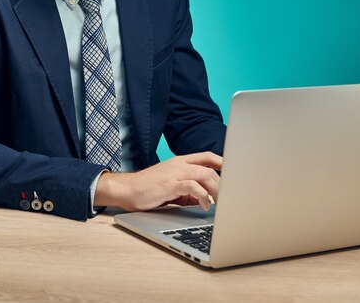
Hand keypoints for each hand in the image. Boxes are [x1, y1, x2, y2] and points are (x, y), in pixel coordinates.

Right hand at [94, 152, 221, 211]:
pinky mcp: (170, 184)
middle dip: (223, 182)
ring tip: (220, 202)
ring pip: (205, 175)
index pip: (206, 156)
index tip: (233, 172)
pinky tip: (205, 205)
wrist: (126, 190)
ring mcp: (175, 172)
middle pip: (210, 167)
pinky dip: (204, 196)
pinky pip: (194, 187)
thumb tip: (203, 199)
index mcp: (179, 162)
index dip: (222, 162)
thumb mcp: (170, 187)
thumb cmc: (146, 190)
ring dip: (217, 190)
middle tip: (228, 196)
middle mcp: (178, 164)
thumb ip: (187, 190)